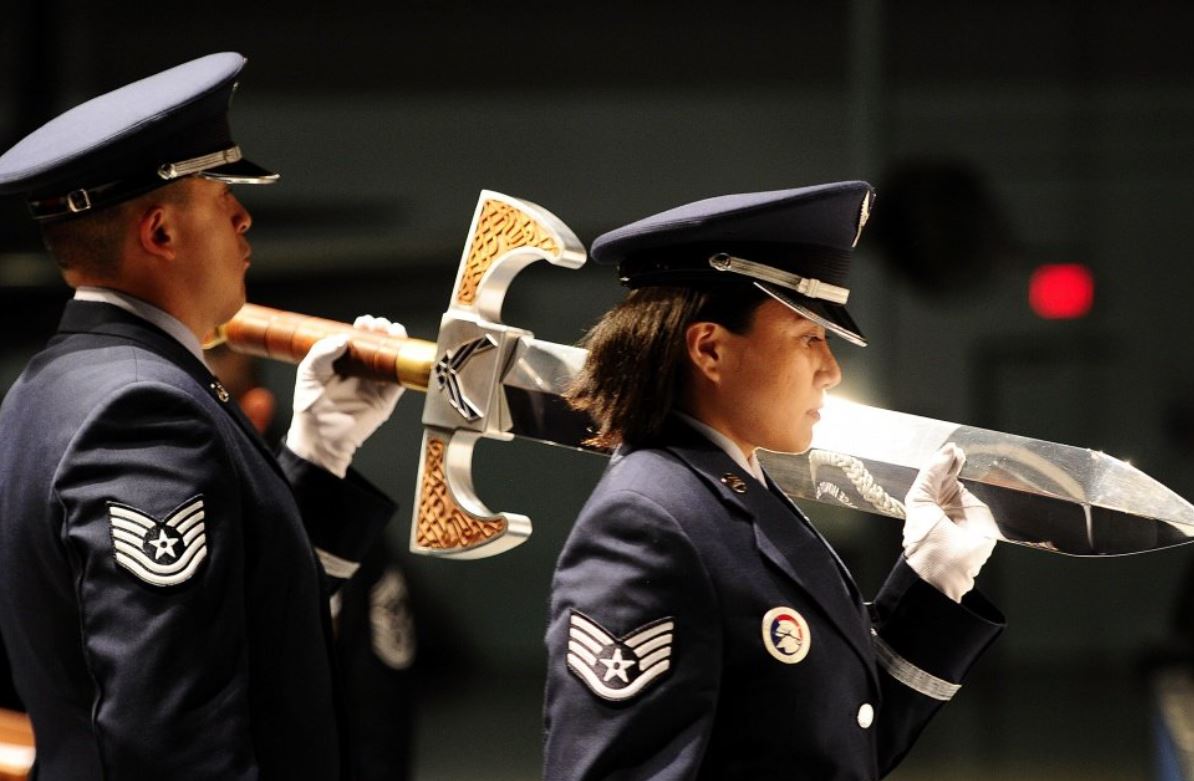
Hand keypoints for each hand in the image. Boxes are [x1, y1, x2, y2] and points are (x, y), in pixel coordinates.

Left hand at [285, 315, 405, 476]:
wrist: (319, 439)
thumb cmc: (309, 409)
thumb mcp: (308, 374)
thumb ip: (321, 353)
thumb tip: (344, 338)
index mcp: (342, 363)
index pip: (357, 340)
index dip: (363, 328)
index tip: (364, 322)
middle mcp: (361, 371)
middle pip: (378, 346)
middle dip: (382, 331)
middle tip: (380, 325)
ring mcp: (375, 384)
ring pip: (391, 359)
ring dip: (397, 343)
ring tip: (395, 332)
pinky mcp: (386, 399)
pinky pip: (400, 381)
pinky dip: (404, 367)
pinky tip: (403, 354)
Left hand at [903, 443, 998, 602]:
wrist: (943, 568)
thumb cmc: (924, 537)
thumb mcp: (919, 499)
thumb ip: (931, 473)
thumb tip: (948, 450)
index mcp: (933, 497)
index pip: (942, 471)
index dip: (947, 459)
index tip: (954, 445)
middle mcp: (953, 501)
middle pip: (961, 474)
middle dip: (962, 462)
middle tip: (966, 449)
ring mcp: (972, 508)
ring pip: (978, 482)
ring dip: (979, 471)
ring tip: (980, 457)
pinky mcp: (990, 517)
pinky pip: (994, 496)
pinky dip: (994, 485)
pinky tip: (995, 472)